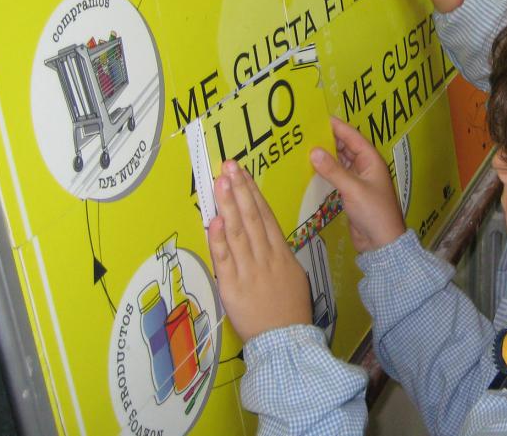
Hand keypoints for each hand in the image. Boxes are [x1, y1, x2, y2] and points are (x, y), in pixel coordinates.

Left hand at [207, 161, 312, 340]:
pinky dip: (219, 240)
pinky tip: (214, 221)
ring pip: (237, 232)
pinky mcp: (233, 287)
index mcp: (281, 252)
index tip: (243, 173)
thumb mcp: (293, 275)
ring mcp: (249, 270)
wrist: (286, 340)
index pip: (265, 215)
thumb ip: (279, 254)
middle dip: (240, 189)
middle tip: (229, 167)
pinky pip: (225, 260)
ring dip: (228, 205)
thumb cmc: (290, 310)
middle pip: (251, 217)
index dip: (252, 192)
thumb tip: (267, 236)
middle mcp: (265, 257)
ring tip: (220, 183)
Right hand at [310, 117, 406, 252]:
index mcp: (371, 160)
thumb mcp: (352, 188)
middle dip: (330, 140)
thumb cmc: (373, 211)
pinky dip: (327, 171)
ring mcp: (359, 181)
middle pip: (346, 148)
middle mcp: (366, 167)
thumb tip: (313, 151)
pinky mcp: (352, 193)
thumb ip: (333, 170)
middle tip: (308, 132)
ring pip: (341, 162)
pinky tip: (313, 169)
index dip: (338, 127)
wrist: (381, 242)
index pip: (353, 137)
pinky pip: (338, 176)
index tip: (320, 118)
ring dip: (328, 156)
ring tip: (306, 147)